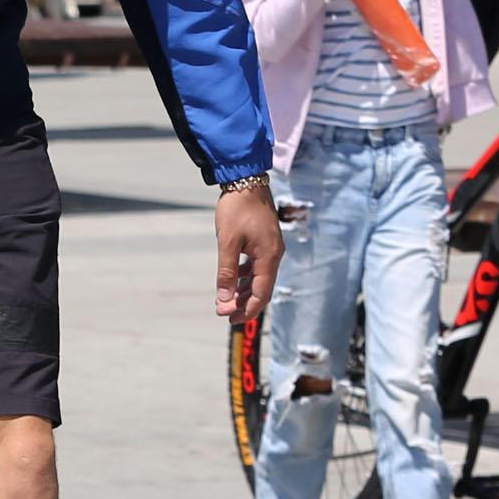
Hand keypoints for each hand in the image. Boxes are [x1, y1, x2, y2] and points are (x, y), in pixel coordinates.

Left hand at [215, 181, 282, 321]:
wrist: (246, 179)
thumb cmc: (236, 209)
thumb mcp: (227, 243)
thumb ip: (227, 273)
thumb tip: (224, 299)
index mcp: (268, 258)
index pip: (261, 294)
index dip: (246, 310)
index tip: (228, 319)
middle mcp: (274, 255)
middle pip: (262, 289)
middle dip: (244, 304)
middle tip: (225, 314)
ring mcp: (271, 247)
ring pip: (260, 277)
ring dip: (244, 290)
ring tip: (227, 300)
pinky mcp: (265, 240)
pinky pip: (258, 265)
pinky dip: (246, 275)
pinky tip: (234, 277)